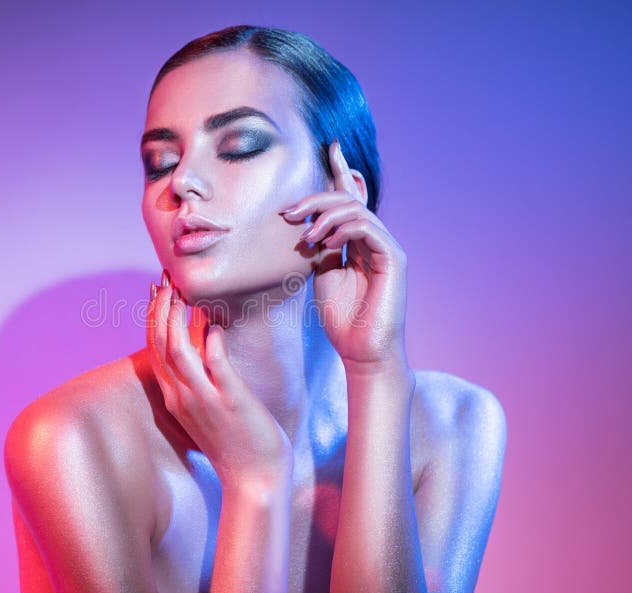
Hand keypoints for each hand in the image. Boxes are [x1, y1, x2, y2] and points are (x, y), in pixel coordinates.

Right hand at [147, 270, 292, 490]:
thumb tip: (204, 340)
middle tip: (166, 277)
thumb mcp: (208, 407)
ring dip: (177, 318)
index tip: (158, 288)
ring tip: (181, 292)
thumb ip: (201, 377)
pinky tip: (214, 326)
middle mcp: (183, 396)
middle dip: (160, 307)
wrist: (255, 479)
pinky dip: (211, 343)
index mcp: (176, 396)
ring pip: (178, 351)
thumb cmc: (237, 442)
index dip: (153, 315)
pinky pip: (215, 366)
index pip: (154, 348)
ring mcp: (205, 399)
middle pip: (160, 343)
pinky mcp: (230, 402)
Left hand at [281, 140, 409, 371]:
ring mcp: (387, 248)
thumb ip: (321, 248)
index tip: (332, 148)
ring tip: (306, 236)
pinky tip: (325, 243)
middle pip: (349, 200)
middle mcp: (376, 240)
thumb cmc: (342, 319)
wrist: (361, 351)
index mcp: (359, 242)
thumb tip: (310, 226)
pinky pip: (368, 228)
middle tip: (290, 212)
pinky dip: (344, 229)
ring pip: (357, 210)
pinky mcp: (394, 258)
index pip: (351, 200)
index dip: (342, 173)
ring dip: (325, 217)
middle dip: (316, 199)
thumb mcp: (324, 275)